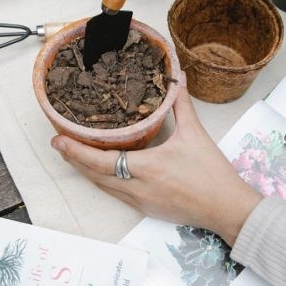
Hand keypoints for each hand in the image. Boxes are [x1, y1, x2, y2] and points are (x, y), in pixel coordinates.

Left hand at [50, 72, 261, 245]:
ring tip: (73, 154)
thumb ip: (181, 103)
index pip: (102, 161)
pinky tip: (100, 171)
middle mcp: (139, 188)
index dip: (77, 151)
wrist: (227, 208)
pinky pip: (117, 194)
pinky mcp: (147, 209)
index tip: (58, 140)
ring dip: (86, 171)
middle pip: (95, 176)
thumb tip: (177, 76)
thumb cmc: (212, 173)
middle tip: (58, 144)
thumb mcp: (195, 133)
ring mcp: (141, 201)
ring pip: (104, 187)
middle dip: (74, 160)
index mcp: (148, 168)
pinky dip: (103, 181)